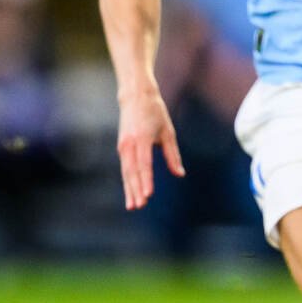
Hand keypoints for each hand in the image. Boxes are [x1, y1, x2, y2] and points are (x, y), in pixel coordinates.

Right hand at [115, 89, 183, 210]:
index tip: (148, 194)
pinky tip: (130, 193)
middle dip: (136, 190)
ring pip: (126, 172)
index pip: (144, 164)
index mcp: (142, 138)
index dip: (146, 180)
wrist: (135, 96)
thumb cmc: (155, 112)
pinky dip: (127, 181)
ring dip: (129, 189)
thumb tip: (180, 174)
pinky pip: (125, 168)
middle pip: (132, 171)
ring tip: (132, 206)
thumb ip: (172, 154)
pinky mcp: (121, 147)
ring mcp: (123, 146)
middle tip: (139, 206)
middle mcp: (130, 144)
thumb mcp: (168, 131)